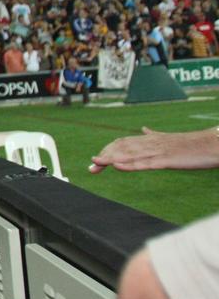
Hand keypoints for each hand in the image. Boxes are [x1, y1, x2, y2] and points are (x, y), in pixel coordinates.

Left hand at [89, 126, 218, 172]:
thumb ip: (154, 135)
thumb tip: (144, 129)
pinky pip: (145, 163)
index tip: (96, 161)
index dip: (108, 151)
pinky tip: (117, 166)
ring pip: (130, 154)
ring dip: (110, 159)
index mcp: (151, 139)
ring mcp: (158, 151)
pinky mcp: (167, 160)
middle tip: (91, 168)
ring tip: (95, 164)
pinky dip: (129, 164)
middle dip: (104, 157)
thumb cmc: (194, 144)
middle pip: (122, 148)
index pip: (123, 142)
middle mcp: (151, 143)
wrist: (214, 144)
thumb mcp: (170, 138)